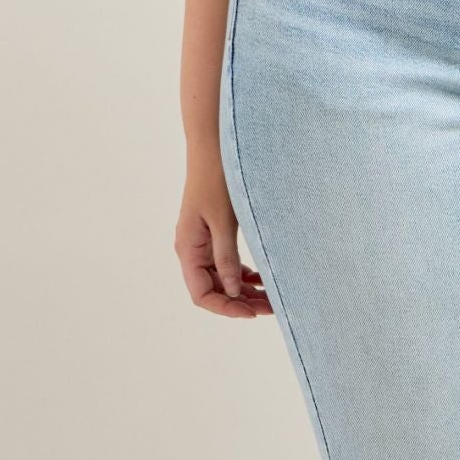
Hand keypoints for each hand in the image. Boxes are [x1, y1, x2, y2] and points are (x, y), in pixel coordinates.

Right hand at [176, 166, 271, 318]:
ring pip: (221, 278)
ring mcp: (202, 242)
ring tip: (271, 297)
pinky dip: (242, 273)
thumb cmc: (217, 179)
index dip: (226, 308)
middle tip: (271, 308)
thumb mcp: (224, 221)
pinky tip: (262, 276)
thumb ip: (226, 257)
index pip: (201, 295)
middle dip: (240, 302)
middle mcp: (192, 249)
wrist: (213, 146)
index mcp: (188, 248)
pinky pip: (225, 263)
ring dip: (244, 290)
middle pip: (213, 290)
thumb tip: (233, 292)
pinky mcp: (213, 233)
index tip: (252, 312)